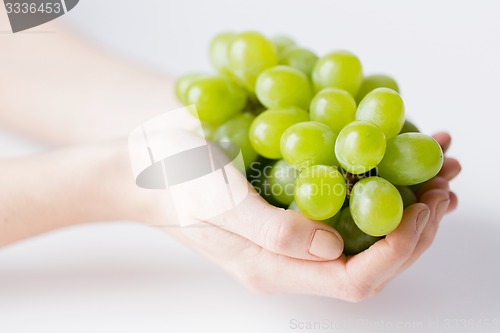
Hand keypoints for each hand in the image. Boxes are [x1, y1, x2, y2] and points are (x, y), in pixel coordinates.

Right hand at [142, 131, 459, 301]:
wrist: (146, 164)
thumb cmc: (174, 181)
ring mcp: (292, 232)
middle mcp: (290, 257)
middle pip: (371, 259)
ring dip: (407, 201)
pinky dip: (380, 180)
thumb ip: (270, 231)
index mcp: (272, 268)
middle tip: (445, 178)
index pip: (353, 279)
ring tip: (438, 165)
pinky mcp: (291, 204)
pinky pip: (347, 203)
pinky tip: (397, 154)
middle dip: (416, 225)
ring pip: (365, 232)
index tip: (422, 206)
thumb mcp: (216, 203)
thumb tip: (333, 244)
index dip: (397, 250)